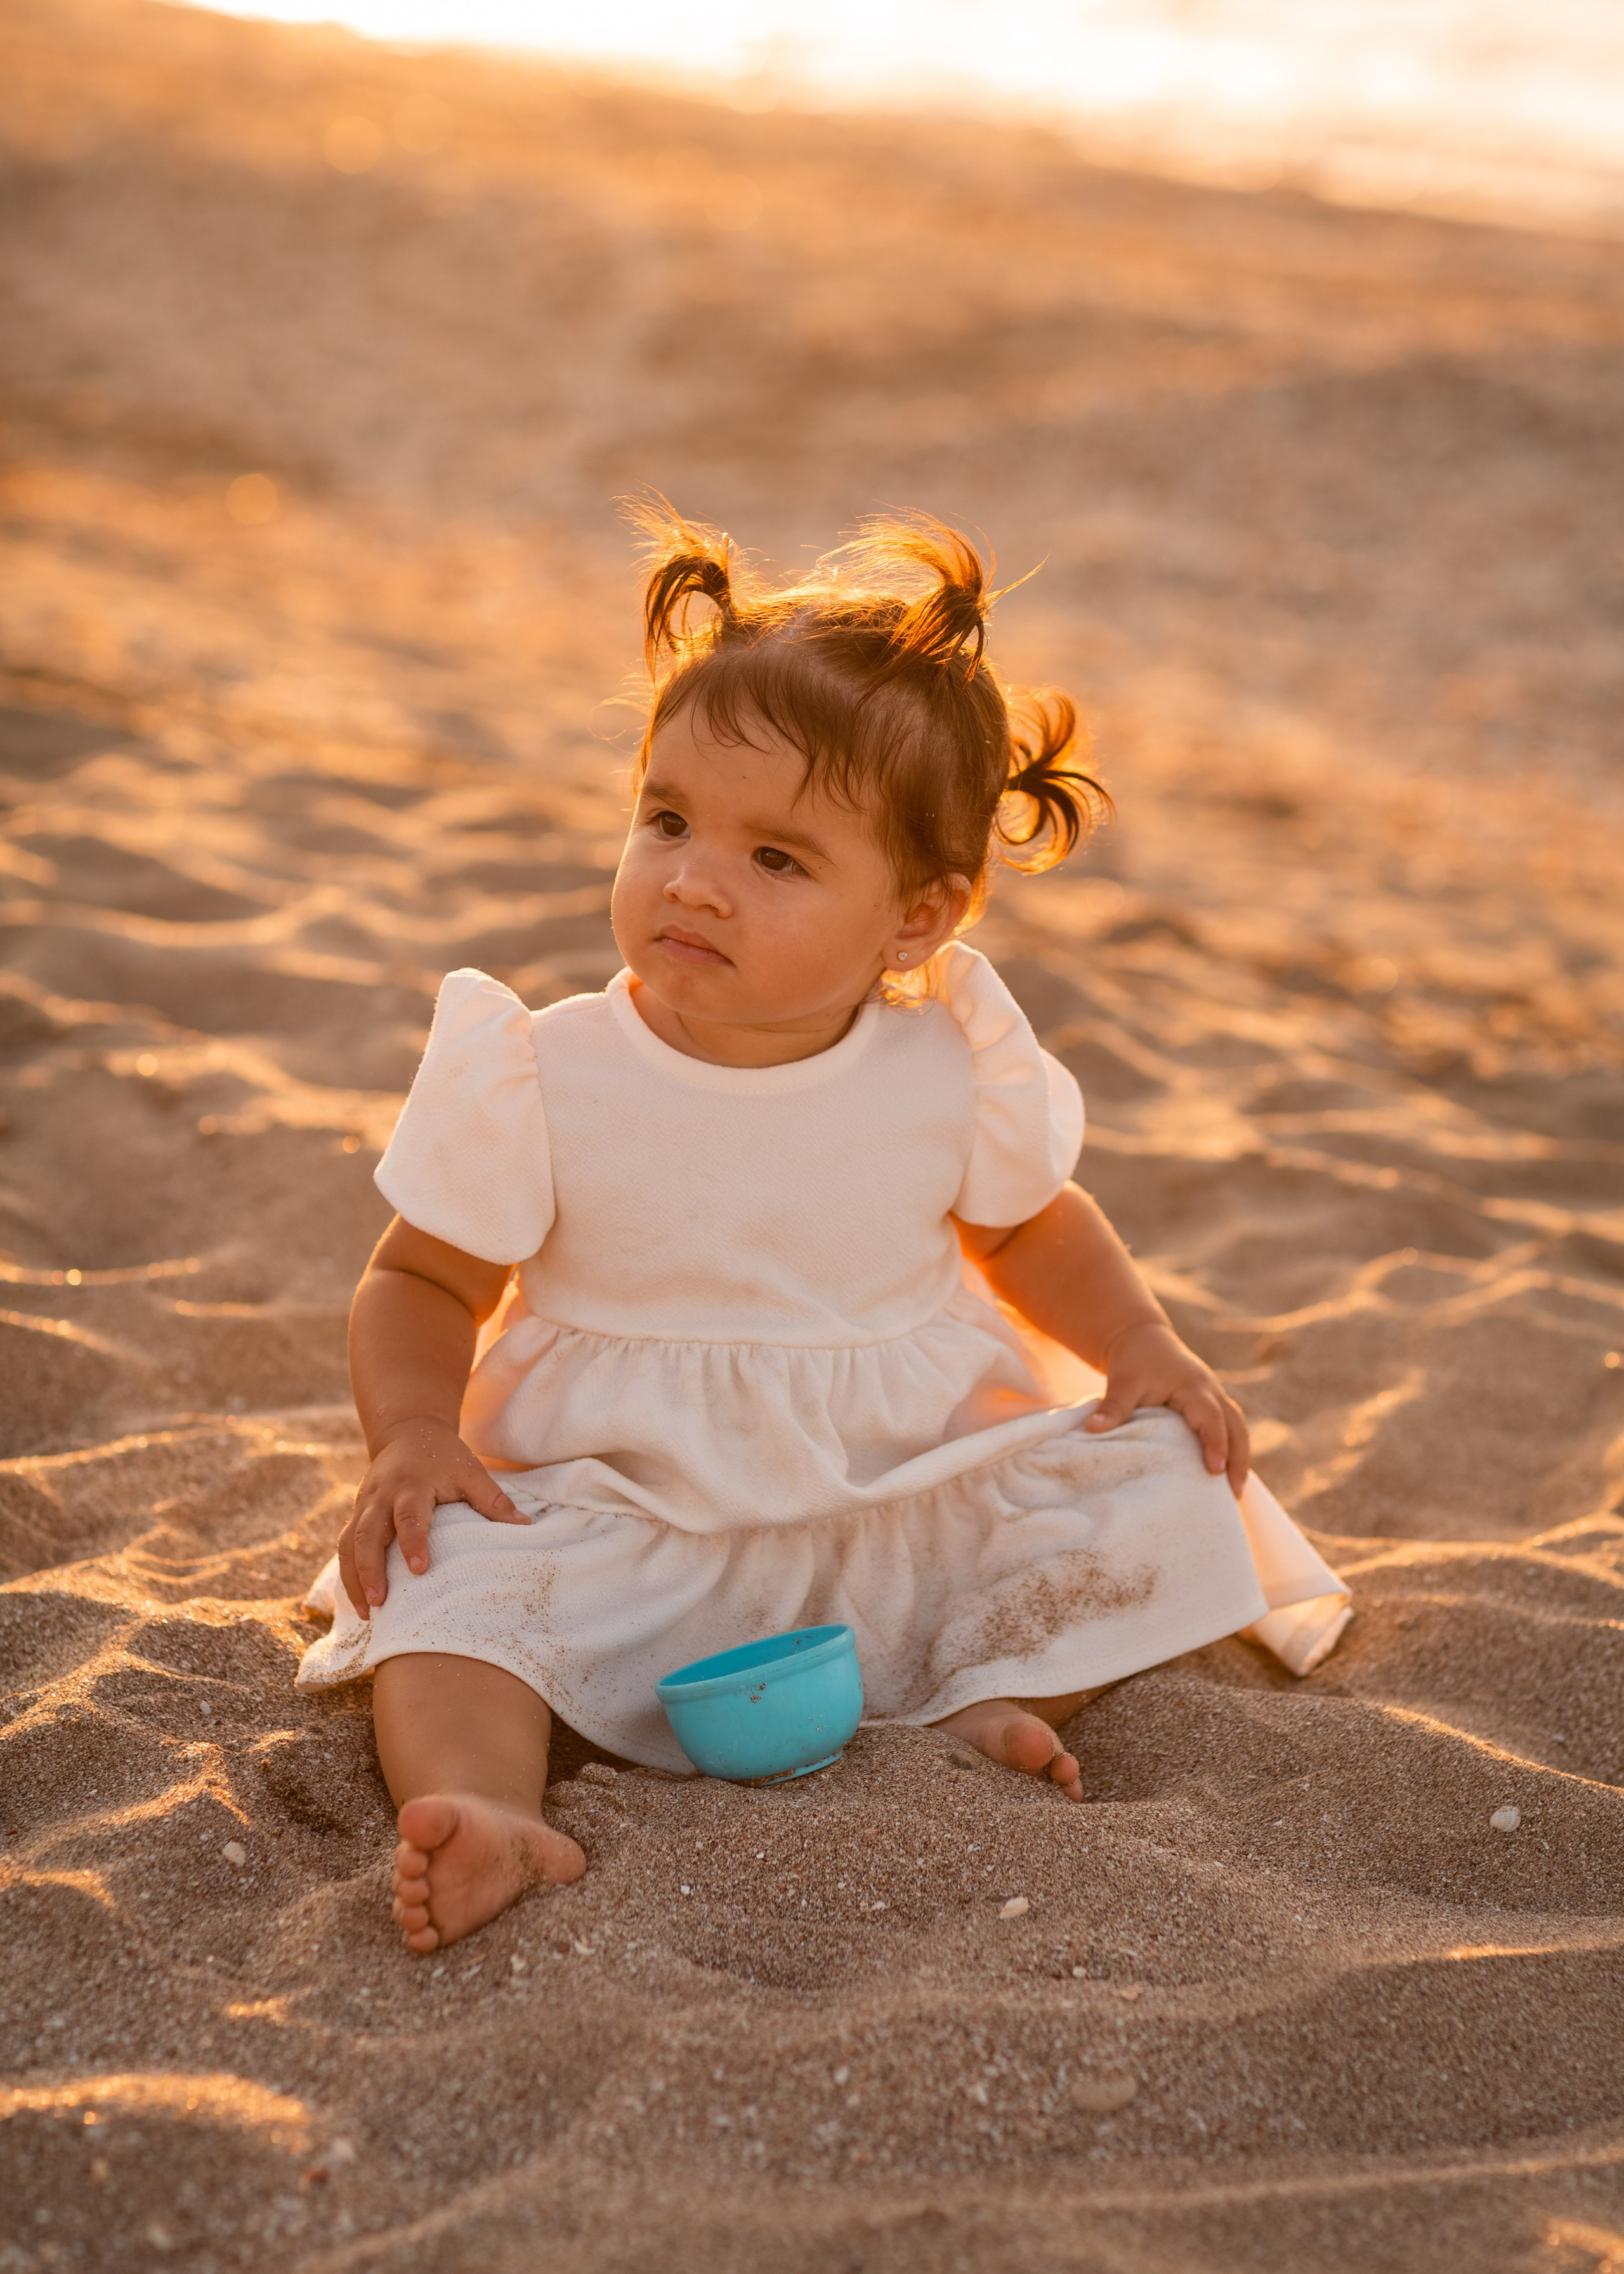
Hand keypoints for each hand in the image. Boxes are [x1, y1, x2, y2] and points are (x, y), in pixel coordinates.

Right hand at [338, 1416, 527, 1618]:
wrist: (408, 1432)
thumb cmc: (444, 1456)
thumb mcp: (470, 1470)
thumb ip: (493, 1499)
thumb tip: (524, 1525)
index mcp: (411, 1485)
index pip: (409, 1516)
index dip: (413, 1542)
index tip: (418, 1569)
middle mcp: (381, 1496)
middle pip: (366, 1533)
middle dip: (369, 1569)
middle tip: (379, 1601)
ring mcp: (363, 1506)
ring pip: (348, 1543)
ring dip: (354, 1578)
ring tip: (367, 1612)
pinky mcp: (356, 1514)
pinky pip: (344, 1545)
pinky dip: (348, 1574)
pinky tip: (358, 1600)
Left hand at [1084, 1321, 1250, 1493]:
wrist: (1142, 1336)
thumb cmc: (1133, 1361)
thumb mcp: (1123, 1383)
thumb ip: (1113, 1407)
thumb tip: (1092, 1429)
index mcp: (1193, 1386)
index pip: (1211, 1418)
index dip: (1215, 1444)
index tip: (1214, 1470)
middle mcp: (1210, 1390)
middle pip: (1235, 1425)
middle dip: (1238, 1459)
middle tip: (1235, 1494)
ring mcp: (1214, 1394)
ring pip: (1237, 1426)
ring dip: (1240, 1456)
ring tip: (1235, 1492)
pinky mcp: (1211, 1401)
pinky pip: (1231, 1425)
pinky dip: (1233, 1447)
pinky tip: (1227, 1473)